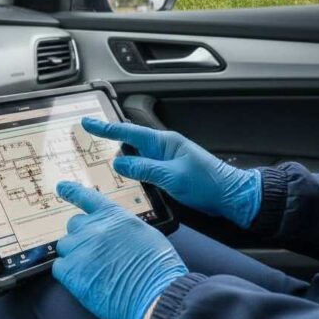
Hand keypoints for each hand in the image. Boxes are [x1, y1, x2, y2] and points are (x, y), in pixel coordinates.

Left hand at [53, 181, 186, 318]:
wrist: (156, 293)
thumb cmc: (158, 268)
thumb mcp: (145, 234)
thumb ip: (122, 228)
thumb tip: (112, 234)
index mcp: (114, 216)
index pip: (87, 197)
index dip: (72, 191)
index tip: (61, 187)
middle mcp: (94, 227)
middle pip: (74, 226)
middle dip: (81, 237)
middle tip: (95, 255)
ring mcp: (80, 248)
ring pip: (65, 247)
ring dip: (75, 257)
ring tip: (94, 272)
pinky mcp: (71, 270)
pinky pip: (60, 268)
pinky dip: (69, 274)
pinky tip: (86, 282)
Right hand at [81, 118, 261, 228]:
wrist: (232, 196)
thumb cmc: (208, 183)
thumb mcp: (173, 176)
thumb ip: (145, 169)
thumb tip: (119, 163)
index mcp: (165, 142)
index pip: (129, 133)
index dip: (106, 129)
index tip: (88, 123)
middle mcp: (164, 148)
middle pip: (130, 141)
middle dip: (108, 139)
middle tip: (87, 139)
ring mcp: (166, 160)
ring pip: (136, 156)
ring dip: (118, 157)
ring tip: (97, 159)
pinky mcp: (169, 173)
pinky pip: (143, 168)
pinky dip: (130, 170)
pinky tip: (123, 177)